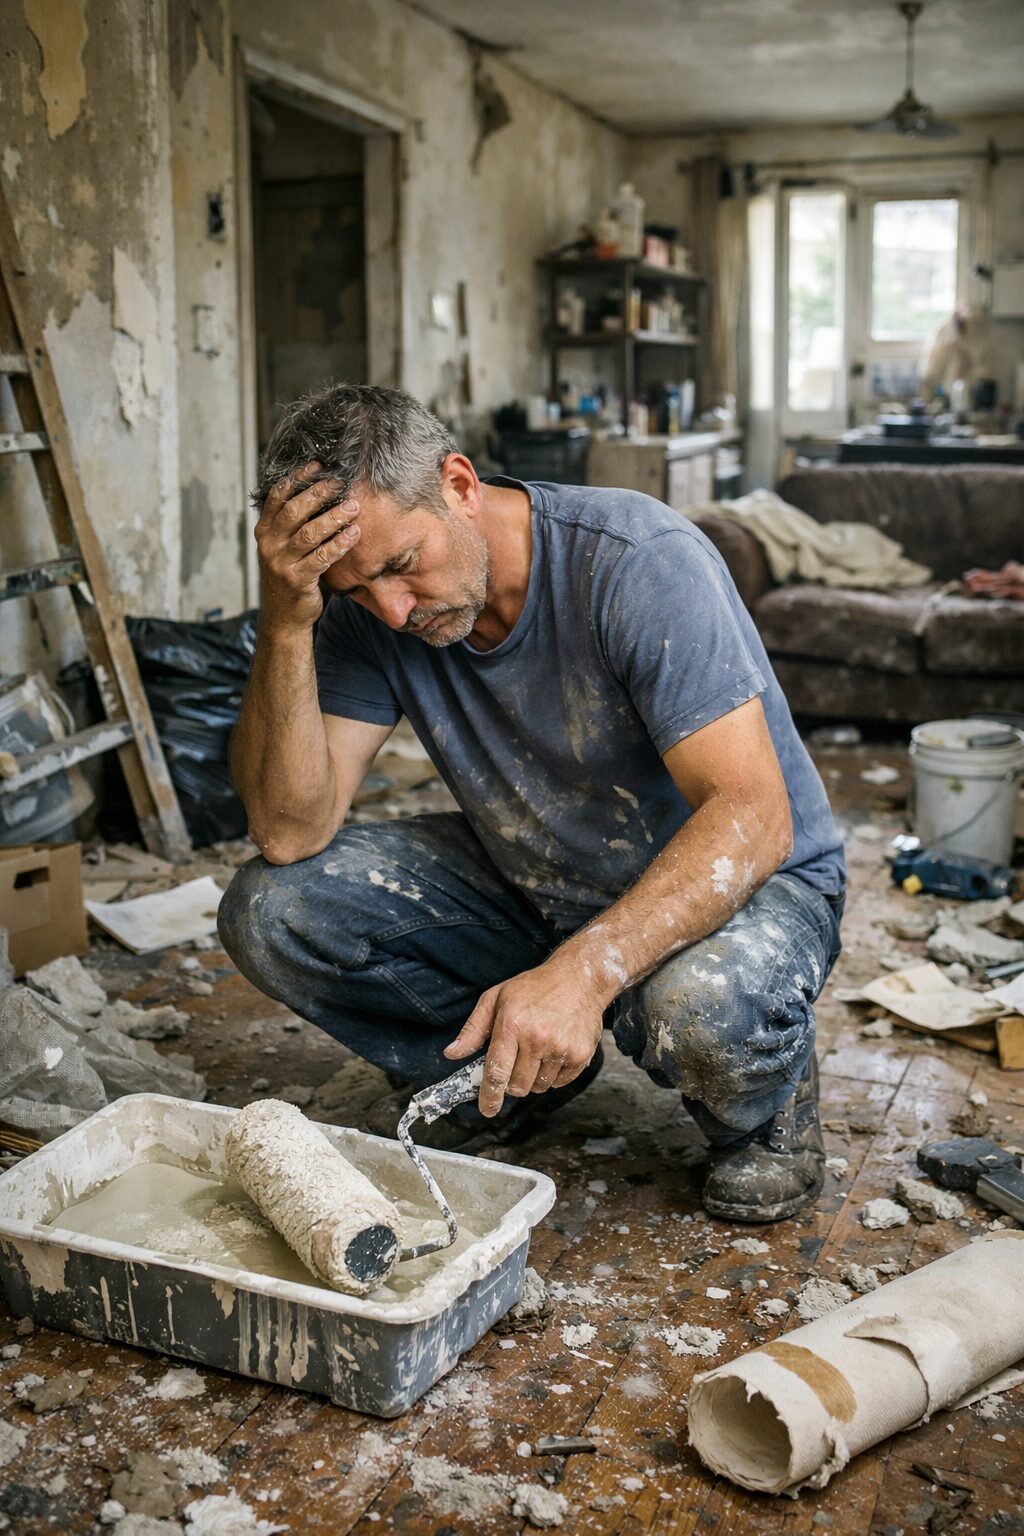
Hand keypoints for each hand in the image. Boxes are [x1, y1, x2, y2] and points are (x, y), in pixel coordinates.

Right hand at [255, 462, 358, 629]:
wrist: (284, 616)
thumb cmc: (290, 574)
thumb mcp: (282, 547)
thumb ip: (292, 524)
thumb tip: (319, 491)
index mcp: (264, 531)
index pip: (277, 496)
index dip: (297, 478)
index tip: (317, 466)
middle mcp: (268, 544)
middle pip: (293, 511)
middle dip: (317, 493)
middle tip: (339, 484)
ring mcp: (281, 563)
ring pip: (309, 533)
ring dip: (333, 517)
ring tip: (353, 507)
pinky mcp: (297, 580)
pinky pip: (321, 557)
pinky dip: (339, 544)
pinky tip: (353, 534)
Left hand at [444, 956, 604, 1116]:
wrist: (579, 978)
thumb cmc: (534, 987)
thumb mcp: (496, 998)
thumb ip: (473, 1029)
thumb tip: (452, 1054)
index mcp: (512, 1025)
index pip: (496, 1072)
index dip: (489, 1096)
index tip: (487, 1109)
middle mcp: (537, 1039)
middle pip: (517, 1086)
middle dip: (512, 1082)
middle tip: (516, 1062)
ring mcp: (561, 1048)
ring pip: (539, 1086)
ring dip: (534, 1077)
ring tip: (538, 1050)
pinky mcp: (580, 1055)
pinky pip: (560, 1082)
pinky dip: (554, 1074)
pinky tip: (554, 1051)